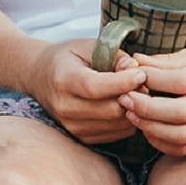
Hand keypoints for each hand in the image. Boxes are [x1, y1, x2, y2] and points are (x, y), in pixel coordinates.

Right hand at [24, 39, 147, 144]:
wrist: (41, 78)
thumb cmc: (68, 59)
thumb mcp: (86, 46)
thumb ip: (111, 55)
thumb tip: (134, 67)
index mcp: (63, 80)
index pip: (95, 87)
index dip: (122, 82)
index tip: (141, 74)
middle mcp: (65, 107)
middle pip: (110, 109)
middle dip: (133, 97)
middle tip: (144, 83)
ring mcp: (72, 126)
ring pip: (116, 124)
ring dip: (133, 110)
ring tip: (137, 93)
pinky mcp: (82, 138)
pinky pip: (116, 134)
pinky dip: (127, 121)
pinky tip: (127, 106)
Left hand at [120, 46, 185, 157]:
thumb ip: (169, 62)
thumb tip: (135, 64)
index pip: (180, 82)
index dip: (152, 80)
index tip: (132, 74)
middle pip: (179, 113)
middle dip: (146, 108)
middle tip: (125, 99)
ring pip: (182, 136)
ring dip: (151, 128)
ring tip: (132, 115)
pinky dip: (163, 143)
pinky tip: (149, 130)